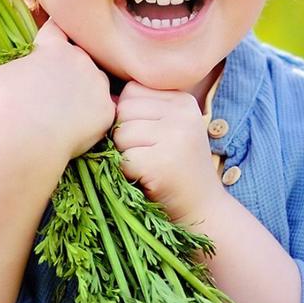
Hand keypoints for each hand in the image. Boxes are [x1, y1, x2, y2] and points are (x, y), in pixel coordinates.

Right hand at [0, 19, 114, 161]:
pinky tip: (77, 131)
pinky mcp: (106, 110)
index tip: (50, 46)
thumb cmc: (0, 105)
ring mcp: (97, 84)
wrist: (25, 138)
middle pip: (80, 59)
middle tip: (53, 93)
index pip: (57, 29)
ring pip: (95, 85)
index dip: (52, 37)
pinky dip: (93, 121)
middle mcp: (81, 59)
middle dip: (70, 72)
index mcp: (53, 47)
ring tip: (66, 114)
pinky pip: (103, 113)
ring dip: (84, 95)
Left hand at [113, 82, 223, 223]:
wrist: (204, 211)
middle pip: (123, 109)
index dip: (128, 116)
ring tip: (147, 167)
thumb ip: (141, 109)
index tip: (148, 138)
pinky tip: (146, 179)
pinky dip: (126, 173)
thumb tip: (99, 101)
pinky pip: (122, 158)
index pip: (132, 90)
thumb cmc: (177, 169)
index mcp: (183, 99)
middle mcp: (183, 113)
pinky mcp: (162, 162)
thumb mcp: (168, 129)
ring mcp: (175, 136)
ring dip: (123, 154)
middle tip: (147, 155)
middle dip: (123, 134)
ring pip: (120, 133)